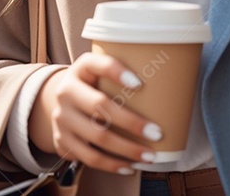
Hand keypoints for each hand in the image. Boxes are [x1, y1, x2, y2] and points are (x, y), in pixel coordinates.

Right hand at [29, 52, 161, 175]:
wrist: (61, 100)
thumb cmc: (93, 84)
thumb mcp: (99, 71)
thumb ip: (122, 73)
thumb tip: (168, 84)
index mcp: (80, 69)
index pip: (96, 64)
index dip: (117, 72)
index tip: (140, 84)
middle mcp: (66, 91)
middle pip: (99, 106)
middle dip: (131, 122)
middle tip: (156, 133)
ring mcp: (61, 117)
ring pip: (96, 136)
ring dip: (126, 149)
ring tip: (149, 156)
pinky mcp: (62, 140)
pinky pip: (89, 157)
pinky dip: (112, 165)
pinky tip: (129, 166)